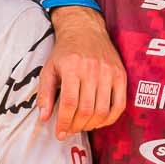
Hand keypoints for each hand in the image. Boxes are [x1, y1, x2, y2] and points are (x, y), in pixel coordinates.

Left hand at [42, 8, 124, 132]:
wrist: (86, 30)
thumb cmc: (65, 52)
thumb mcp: (48, 69)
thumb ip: (44, 94)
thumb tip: (44, 117)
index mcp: (72, 67)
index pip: (69, 103)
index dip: (64, 122)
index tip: (60, 133)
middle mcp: (92, 69)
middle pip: (86, 109)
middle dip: (76, 126)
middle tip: (70, 130)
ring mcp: (109, 72)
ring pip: (103, 110)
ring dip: (92, 124)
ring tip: (82, 126)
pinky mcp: (120, 75)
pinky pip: (120, 104)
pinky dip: (110, 118)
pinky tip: (99, 121)